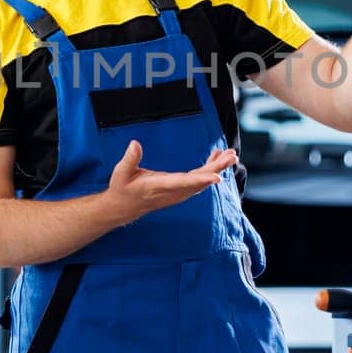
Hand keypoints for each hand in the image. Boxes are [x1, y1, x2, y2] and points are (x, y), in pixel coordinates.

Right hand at [108, 140, 237, 222]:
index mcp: (158, 187)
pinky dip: (209, 169)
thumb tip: (135, 144)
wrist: (122, 208)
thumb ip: (130, 159)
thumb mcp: (120, 174)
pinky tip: (216, 157)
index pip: (183, 183)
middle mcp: (172, 192)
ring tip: (230, 154)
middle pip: (199, 181)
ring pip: (201, 181)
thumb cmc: (122, 189)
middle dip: (216, 168)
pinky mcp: (179, 191)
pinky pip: (198, 180)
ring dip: (216, 168)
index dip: (201, 180)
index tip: (217, 177)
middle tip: (231, 156)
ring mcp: (177, 193)